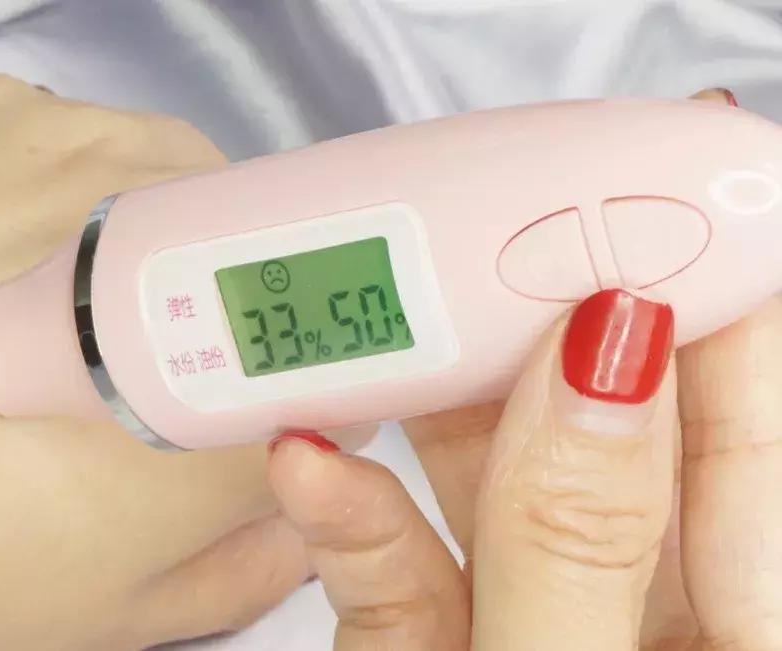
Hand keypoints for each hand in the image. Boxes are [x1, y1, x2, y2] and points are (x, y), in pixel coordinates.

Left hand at [0, 73, 372, 649]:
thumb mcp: (76, 607)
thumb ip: (226, 574)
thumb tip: (302, 516)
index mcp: (181, 332)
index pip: (336, 334)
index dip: (319, 378)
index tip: (274, 420)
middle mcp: (145, 208)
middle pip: (266, 247)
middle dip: (235, 319)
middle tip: (147, 393)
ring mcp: (54, 133)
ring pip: (184, 180)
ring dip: (161, 248)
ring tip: (63, 326)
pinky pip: (86, 136)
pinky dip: (78, 192)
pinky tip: (5, 262)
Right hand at [271, 283, 781, 648]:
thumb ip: (575, 547)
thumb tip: (596, 365)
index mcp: (746, 637)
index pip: (748, 433)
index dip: (703, 301)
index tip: (644, 200)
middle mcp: (639, 618)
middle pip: (607, 437)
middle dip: (544, 325)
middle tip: (490, 232)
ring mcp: (527, 626)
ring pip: (495, 481)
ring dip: (431, 403)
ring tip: (389, 324)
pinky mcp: (428, 649)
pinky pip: (396, 562)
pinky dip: (349, 510)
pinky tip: (311, 464)